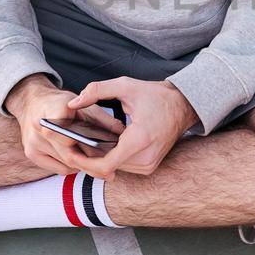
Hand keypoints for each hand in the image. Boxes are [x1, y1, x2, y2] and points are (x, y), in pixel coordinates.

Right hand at [6, 74, 125, 175]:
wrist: (33, 101)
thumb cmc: (63, 103)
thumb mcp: (85, 105)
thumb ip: (103, 120)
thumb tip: (122, 133)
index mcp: (54, 110)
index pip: (71, 137)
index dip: (89, 149)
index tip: (108, 157)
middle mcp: (39, 127)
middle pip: (70, 154)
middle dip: (92, 165)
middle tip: (111, 173)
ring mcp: (32, 141)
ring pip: (65, 163)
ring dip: (84, 167)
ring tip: (102, 169)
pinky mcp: (30, 152)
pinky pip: (57, 168)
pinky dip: (71, 168)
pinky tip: (83, 165)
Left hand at [67, 77, 198, 178]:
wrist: (184, 106)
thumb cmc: (156, 96)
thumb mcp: (126, 86)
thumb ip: (97, 91)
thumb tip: (73, 104)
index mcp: (140, 139)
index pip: (106, 165)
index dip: (84, 162)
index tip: (70, 153)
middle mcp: (145, 158)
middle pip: (106, 167)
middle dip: (87, 158)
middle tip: (70, 144)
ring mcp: (148, 165)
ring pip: (113, 168)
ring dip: (98, 159)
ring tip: (83, 144)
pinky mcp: (149, 167)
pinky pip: (122, 166)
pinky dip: (110, 158)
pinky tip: (101, 146)